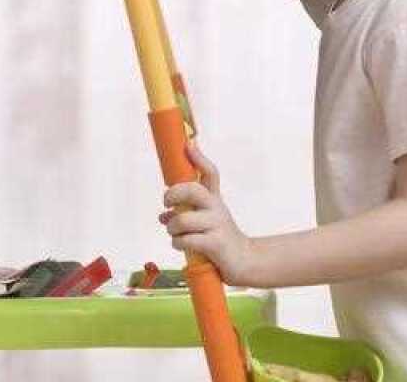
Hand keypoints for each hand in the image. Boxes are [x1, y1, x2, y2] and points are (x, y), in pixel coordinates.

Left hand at [159, 142, 254, 285]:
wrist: (244, 261)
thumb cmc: (219, 239)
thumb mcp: (204, 222)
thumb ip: (184, 214)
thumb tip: (163, 216)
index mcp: (214, 200)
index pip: (210, 173)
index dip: (199, 158)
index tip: (188, 145)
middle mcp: (217, 208)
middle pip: (193, 190)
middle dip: (173, 194)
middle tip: (167, 203)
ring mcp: (217, 224)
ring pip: (183, 219)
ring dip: (172, 228)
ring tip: (174, 233)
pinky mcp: (215, 243)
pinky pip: (186, 240)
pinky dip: (178, 243)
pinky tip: (183, 246)